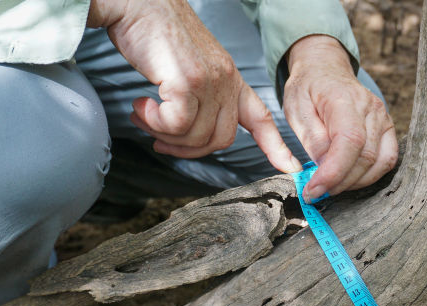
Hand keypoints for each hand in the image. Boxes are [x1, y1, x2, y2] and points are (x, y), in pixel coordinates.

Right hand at [87, 0, 299, 171]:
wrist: (137, 2)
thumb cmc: (156, 34)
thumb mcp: (191, 67)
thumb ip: (200, 96)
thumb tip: (187, 132)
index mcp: (231, 78)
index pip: (261, 117)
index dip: (275, 146)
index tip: (290, 168)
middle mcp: (226, 80)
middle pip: (221, 140)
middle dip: (187, 149)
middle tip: (159, 139)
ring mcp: (210, 80)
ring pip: (197, 136)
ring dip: (164, 135)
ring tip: (143, 115)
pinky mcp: (187, 81)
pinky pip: (177, 125)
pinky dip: (155, 123)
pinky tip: (141, 106)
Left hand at [284, 35, 397, 202]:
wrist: (324, 70)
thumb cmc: (308, 90)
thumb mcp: (296, 110)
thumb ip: (312, 140)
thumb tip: (324, 169)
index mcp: (345, 100)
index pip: (350, 141)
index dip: (334, 172)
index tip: (314, 190)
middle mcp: (371, 109)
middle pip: (366, 157)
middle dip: (340, 182)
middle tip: (316, 192)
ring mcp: (384, 118)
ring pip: (379, 163)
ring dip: (354, 182)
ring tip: (330, 186)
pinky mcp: (388, 129)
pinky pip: (387, 160)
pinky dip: (369, 176)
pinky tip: (348, 179)